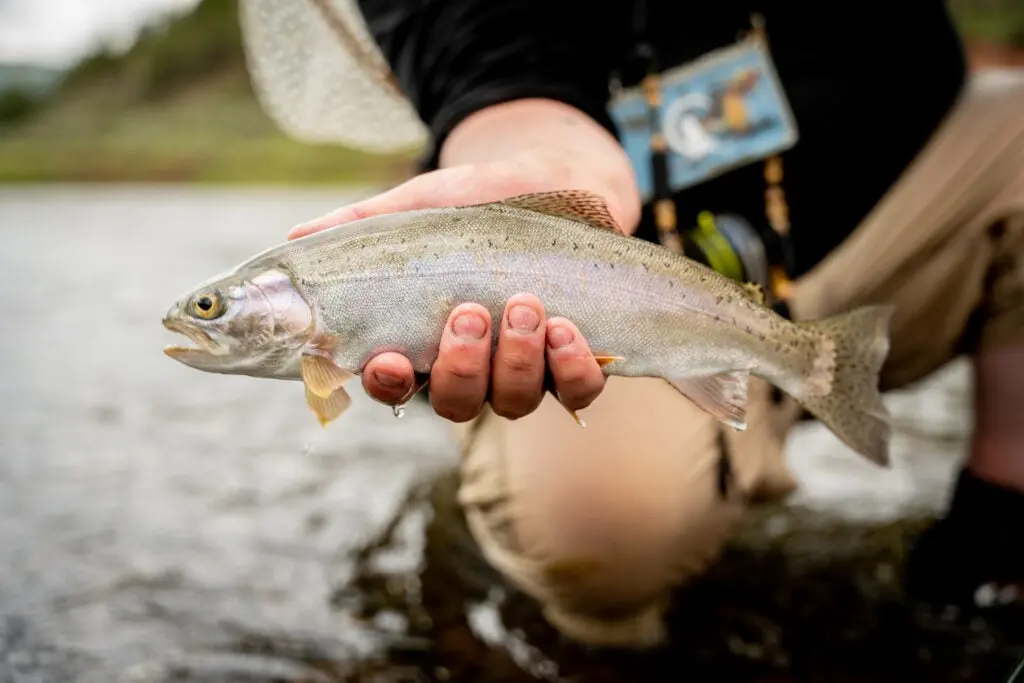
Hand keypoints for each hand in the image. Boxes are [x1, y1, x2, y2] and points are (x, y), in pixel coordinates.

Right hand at [288, 100, 639, 422]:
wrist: (554, 177)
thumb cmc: (476, 200)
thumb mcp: (419, 205)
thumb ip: (364, 225)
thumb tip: (297, 242)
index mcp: (424, 339)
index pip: (393, 383)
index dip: (389, 382)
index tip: (392, 359)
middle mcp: (472, 367)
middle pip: (456, 404)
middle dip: (461, 367)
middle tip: (470, 312)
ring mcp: (525, 368)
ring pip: (513, 402)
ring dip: (516, 361)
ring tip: (526, 304)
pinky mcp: (574, 360)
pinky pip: (576, 392)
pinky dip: (572, 369)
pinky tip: (566, 329)